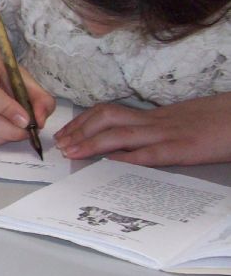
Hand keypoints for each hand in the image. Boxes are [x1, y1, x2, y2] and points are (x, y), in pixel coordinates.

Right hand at [0, 56, 55, 145]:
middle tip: (26, 132)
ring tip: (16, 133)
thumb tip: (40, 122)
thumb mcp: (25, 79)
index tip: (26, 120)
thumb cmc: (2, 75)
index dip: (7, 110)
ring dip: (1, 137)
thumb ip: (40, 99)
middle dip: (8, 130)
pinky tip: (3, 135)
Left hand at [55, 93, 230, 165]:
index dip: (84, 121)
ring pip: (121, 134)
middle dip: (79, 130)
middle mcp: (156, 122)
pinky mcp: (184, 149)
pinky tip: (110, 163)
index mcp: (155, 116)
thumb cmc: (220, 119)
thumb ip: (160, 127)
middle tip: (61, 143)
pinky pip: (150, 153)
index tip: (65, 131)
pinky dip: (128, 157)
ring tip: (72, 152)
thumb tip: (135, 141)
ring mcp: (169, 134)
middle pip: (107, 118)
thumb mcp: (185, 120)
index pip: (111, 112)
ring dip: (92, 143)